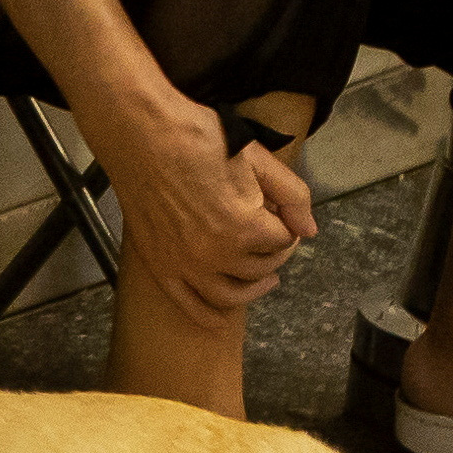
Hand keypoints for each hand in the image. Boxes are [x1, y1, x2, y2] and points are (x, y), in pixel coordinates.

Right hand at [94, 89, 317, 319]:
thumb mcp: (258, 158)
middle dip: (274, 253)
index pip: (283, 241)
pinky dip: (209, 316)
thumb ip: (292, 196)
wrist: (142, 134)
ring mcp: (185, 265)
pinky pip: (190, 305)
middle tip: (274, 238)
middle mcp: (216, 254)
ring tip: (265, 278)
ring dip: (253, 289)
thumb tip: (310, 230)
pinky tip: (221, 319)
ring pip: (231, 295)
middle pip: (260, 268)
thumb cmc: (199, 138)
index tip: (283, 217)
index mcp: (245, 228)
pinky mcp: (161, 266)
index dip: (288, 227)